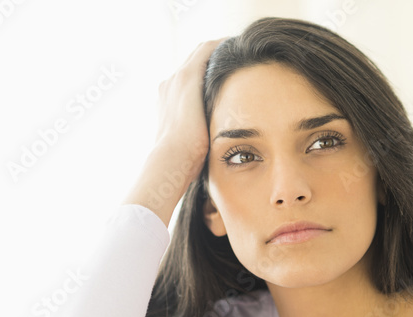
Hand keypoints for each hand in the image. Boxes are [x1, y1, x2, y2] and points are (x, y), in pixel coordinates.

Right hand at [122, 38, 225, 225]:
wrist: (170, 162)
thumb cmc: (182, 169)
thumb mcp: (193, 155)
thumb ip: (202, 149)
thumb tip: (218, 171)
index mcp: (167, 104)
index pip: (190, 84)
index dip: (209, 82)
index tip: (231, 83)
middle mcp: (168, 87)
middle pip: (195, 65)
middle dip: (218, 65)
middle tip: (243, 65)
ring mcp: (176, 80)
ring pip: (201, 55)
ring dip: (221, 53)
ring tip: (245, 55)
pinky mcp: (187, 77)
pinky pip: (207, 51)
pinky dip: (222, 48)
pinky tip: (240, 49)